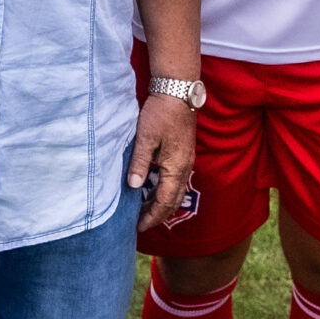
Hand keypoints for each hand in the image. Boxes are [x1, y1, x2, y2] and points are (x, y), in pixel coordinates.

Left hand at [128, 93, 195, 231]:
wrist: (178, 91)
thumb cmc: (161, 113)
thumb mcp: (146, 139)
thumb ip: (140, 164)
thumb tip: (134, 187)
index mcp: (176, 168)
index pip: (164, 202)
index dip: (151, 217)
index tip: (138, 227)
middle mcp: (184, 168)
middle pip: (173, 201)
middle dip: (157, 214)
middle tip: (139, 223)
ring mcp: (186, 160)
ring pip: (175, 191)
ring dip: (161, 202)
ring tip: (143, 208)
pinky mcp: (183, 153)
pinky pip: (175, 180)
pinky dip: (164, 190)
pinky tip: (151, 187)